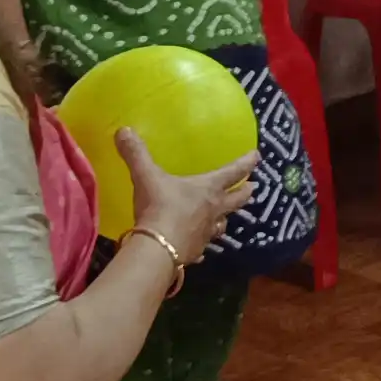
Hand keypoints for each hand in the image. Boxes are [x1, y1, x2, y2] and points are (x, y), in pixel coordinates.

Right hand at [120, 129, 254, 268]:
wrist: (157, 249)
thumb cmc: (159, 207)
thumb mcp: (146, 176)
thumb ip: (137, 154)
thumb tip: (123, 130)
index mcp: (208, 189)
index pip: (233, 172)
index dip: (246, 163)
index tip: (257, 156)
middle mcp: (213, 210)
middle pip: (237, 200)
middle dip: (245, 192)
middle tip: (253, 188)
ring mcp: (206, 233)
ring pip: (222, 224)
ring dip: (225, 219)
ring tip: (225, 217)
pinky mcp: (196, 251)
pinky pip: (203, 247)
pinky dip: (203, 246)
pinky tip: (200, 250)